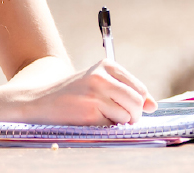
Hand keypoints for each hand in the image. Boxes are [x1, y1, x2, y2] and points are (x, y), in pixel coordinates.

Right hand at [9, 58, 157, 124]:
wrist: (40, 101)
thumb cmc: (75, 94)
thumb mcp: (100, 84)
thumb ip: (127, 91)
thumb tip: (153, 106)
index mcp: (107, 65)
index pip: (140, 89)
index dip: (139, 103)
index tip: (127, 107)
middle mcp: (102, 77)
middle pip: (137, 101)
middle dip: (133, 115)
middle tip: (119, 117)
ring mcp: (96, 94)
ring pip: (127, 115)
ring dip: (119, 122)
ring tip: (101, 116)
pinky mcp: (89, 112)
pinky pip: (112, 125)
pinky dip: (105, 127)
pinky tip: (91, 119)